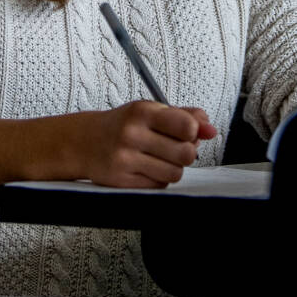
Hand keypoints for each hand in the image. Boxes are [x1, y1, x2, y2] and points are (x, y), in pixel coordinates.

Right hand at [69, 100, 217, 187]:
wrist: (84, 142)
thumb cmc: (125, 124)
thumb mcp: (151, 111)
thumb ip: (185, 116)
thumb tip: (212, 130)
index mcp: (142, 112)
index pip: (186, 126)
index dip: (193, 132)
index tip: (186, 132)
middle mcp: (131, 134)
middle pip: (185, 154)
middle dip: (186, 153)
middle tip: (174, 148)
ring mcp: (124, 159)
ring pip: (174, 173)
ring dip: (173, 168)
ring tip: (159, 158)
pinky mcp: (121, 181)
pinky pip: (159, 186)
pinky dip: (158, 179)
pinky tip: (146, 168)